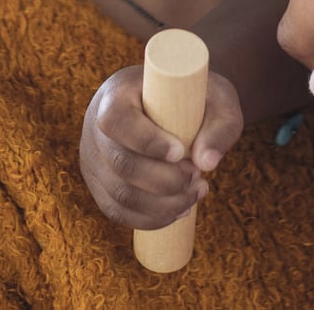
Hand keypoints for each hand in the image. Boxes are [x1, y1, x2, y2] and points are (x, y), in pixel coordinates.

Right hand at [79, 65, 242, 228]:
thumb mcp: (216, 100)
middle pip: (122, 165)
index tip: (181, 153)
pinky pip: (119, 212)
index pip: (117, 120)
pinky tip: (180, 209)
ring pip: (121, 195)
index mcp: (117, 95)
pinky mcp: (100, 185)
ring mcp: (94, 159)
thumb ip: (219, 126)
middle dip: (165, 181)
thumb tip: (207, 163)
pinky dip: (151, 218)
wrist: (173, 104)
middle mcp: (96, 127)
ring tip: (196, 191)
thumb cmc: (194, 100)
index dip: (147, 141)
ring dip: (164, 204)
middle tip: (197, 176)